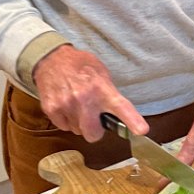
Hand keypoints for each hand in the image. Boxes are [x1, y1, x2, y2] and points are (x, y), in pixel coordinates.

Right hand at [33, 44, 147, 141]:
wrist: (51, 60)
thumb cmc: (80, 66)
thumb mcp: (101, 74)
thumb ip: (109, 94)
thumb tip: (117, 114)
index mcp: (102, 88)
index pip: (120, 107)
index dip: (132, 120)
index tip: (141, 131)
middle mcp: (85, 98)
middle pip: (93, 134)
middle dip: (95, 130)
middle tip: (94, 118)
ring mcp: (66, 105)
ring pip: (78, 131)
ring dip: (79, 123)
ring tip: (77, 105)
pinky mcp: (52, 110)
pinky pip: (64, 127)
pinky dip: (67, 120)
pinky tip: (66, 105)